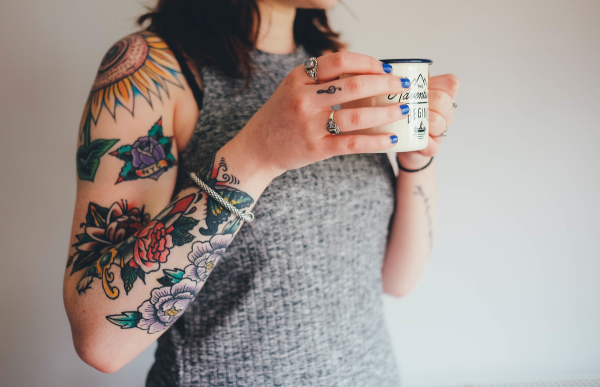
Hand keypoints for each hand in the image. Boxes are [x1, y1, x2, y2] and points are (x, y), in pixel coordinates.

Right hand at [231, 52, 411, 179]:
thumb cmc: (280, 117)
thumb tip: (363, 73)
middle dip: (385, 84)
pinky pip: (353, 143)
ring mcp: (310, 125)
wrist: (257, 149)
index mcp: (298, 78)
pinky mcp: (316, 149)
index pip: (339, 61)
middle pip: (354, 85)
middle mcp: (304, 99)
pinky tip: (390, 139)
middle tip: (403, 87)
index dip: (368, 62)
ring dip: (387, 112)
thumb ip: (320, 80)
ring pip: (358, 115)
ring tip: (404, 109)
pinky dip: (375, 141)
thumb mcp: (292, 89)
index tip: (386, 68)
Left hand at [396, 74, 459, 168]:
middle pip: (443, 101)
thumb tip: (393, 67)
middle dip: (424, 102)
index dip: (437, 84)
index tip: (420, 88)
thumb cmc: (404, 111)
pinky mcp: (432, 148)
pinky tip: (415, 141)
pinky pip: (433, 145)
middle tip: (407, 104)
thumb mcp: (406, 92)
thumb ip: (404, 78)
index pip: (451, 83)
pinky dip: (423, 143)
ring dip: (422, 122)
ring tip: (407, 121)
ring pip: (438, 122)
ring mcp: (441, 131)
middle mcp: (446, 112)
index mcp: (442, 95)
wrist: (401, 141)